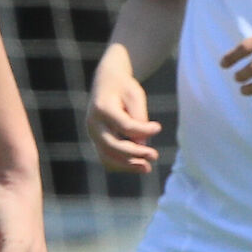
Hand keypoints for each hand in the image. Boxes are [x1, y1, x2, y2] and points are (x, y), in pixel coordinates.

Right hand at [88, 51, 161, 173]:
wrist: (107, 83)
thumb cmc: (124, 89)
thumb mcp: (135, 96)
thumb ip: (138, 117)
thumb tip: (142, 142)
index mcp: (102, 108)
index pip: (124, 126)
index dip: (143, 130)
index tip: (158, 127)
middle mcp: (93, 123)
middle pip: (111, 145)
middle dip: (134, 153)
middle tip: (155, 155)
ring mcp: (93, 134)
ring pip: (106, 156)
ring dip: (127, 166)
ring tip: (147, 168)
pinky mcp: (97, 140)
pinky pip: (106, 158)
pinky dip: (121, 165)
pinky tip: (138, 166)